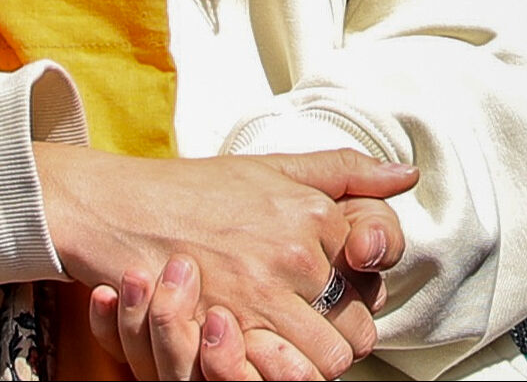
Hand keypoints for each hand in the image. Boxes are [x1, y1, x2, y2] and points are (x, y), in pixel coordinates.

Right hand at [37, 146, 411, 380]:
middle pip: (357, 329)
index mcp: (314, 214)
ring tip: (287, 347)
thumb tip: (406, 175)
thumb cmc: (196, 188)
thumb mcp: (275, 167)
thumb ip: (345, 171)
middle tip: (309, 326)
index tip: (338, 285)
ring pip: (327, 361)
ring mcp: (261, 296)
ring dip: (312, 362)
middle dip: (340, 334)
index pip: (375, 270)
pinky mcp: (226, 328)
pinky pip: (281, 376)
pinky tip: (262, 357)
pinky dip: (278, 374)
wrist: (119, 207)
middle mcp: (296, 255)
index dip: (362, 285)